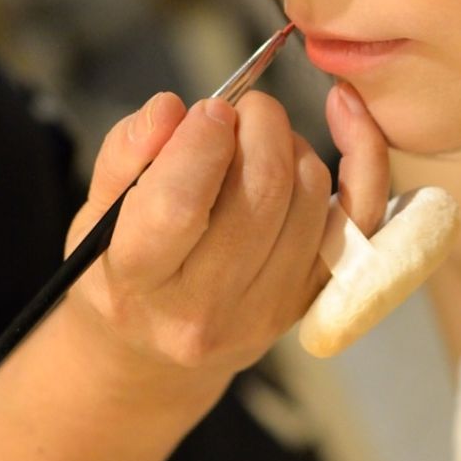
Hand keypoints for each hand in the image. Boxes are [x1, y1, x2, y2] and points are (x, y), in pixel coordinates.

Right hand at [60, 80, 389, 396]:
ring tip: (257, 141)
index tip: (209, 109)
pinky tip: (344, 114)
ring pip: (309, 195)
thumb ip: (126, 154)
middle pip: (262, 193)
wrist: (156, 352)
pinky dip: (362, 156)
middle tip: (240, 110)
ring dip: (291, 143)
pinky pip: (360, 217)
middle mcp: (205, 309)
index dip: (201, 142)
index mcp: (137, 284)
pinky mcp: (311, 301)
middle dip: (259, 126)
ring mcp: (268, 311)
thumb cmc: (122, 269)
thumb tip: (170, 107)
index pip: (177, 206)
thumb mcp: (98, 215)